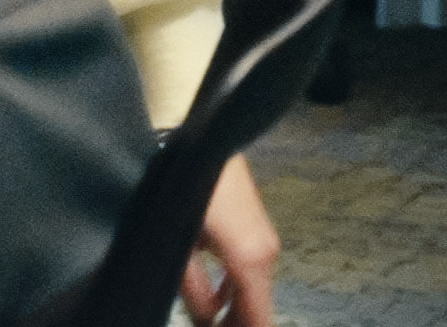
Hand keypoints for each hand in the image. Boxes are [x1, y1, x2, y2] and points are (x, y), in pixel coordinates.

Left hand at [182, 154, 279, 325]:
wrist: (203, 138)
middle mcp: (265, 252)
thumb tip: (203, 317)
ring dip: (233, 308)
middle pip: (256, 305)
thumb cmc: (189, 185)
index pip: (258, 317)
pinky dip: (234, 287)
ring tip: (209, 321)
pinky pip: (247, 269)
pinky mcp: (254, 228)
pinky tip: (214, 297)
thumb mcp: (181, 240)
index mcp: (251, 258)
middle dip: (235, 323)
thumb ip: (191, 286)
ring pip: (251, 288)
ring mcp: (263, 239)